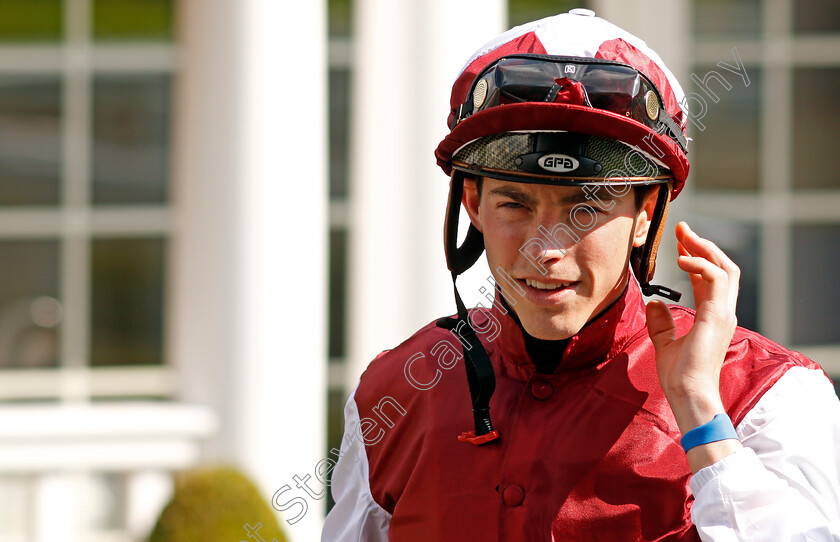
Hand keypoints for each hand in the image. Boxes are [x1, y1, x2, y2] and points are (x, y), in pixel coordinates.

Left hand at [645, 222, 742, 470]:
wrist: (689, 394)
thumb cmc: (680, 376)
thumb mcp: (665, 343)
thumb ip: (661, 322)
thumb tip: (653, 302)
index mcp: (713, 316)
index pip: (709, 278)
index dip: (696, 257)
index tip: (679, 242)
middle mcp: (722, 312)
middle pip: (722, 267)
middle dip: (703, 245)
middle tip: (682, 229)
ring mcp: (723, 313)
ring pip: (726, 268)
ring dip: (705, 249)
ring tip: (684, 236)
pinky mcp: (718, 316)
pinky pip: (716, 279)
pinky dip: (701, 264)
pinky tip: (681, 259)